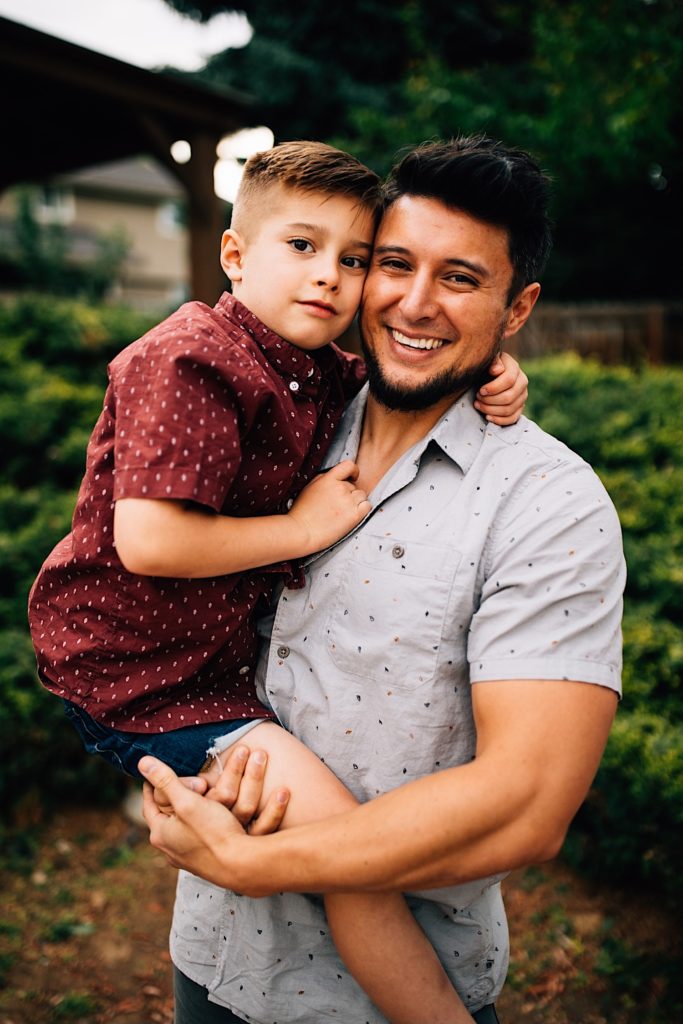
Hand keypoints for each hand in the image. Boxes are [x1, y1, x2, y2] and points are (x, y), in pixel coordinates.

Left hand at [139, 754, 288, 885]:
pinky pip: (192, 837)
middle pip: (163, 817)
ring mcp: (185, 857)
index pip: (149, 804)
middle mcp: (169, 848)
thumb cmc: (213, 832)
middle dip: (168, 798)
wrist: (240, 866)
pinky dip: (194, 824)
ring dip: (182, 812)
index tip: (153, 774)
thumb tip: (142, 762)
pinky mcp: (200, 861)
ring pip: (178, 828)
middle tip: (172, 783)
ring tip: (188, 797)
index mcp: (161, 833)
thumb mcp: (187, 801)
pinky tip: (205, 820)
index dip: (151, 786)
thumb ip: (165, 780)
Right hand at [287, 459, 370, 552]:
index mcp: (328, 479)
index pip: (349, 466)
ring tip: (343, 512)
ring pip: (362, 495)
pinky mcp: (354, 515)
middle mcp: (340, 488)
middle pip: (354, 485)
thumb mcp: (309, 487)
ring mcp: (348, 501)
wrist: (301, 532)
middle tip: (337, 505)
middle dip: (348, 493)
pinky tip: (351, 515)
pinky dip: (362, 510)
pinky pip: (367, 506)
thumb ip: (324, 479)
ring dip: (356, 502)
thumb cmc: (302, 513)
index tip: (352, 477)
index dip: (353, 471)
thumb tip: (337, 477)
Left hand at [474, 351, 527, 424]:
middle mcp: (522, 383)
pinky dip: (499, 420)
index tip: (481, 391)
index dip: (493, 388)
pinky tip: (487, 416)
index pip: (509, 380)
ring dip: (491, 410)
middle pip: (509, 397)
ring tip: (478, 405)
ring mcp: (522, 396)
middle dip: (489, 401)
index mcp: (515, 369)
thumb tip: (497, 370)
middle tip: (477, 398)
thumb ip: (493, 362)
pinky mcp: (519, 408)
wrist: (488, 375)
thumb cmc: (486, 367)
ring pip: (509, 409)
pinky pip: (512, 418)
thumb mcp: (488, 360)